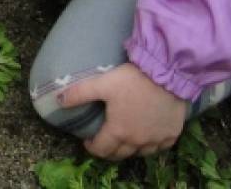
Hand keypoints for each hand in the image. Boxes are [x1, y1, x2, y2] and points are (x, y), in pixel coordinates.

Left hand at [57, 63, 187, 159]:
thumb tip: (58, 100)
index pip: (101, 150)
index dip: (91, 147)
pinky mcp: (172, 135)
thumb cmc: (132, 80)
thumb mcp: (102, 83)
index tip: (88, 140)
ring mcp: (156, 140)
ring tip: (123, 138)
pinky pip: (159, 147)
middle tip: (103, 141)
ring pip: (140, 153)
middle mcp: (137, 141)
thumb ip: (79, 93)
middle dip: (108, 150)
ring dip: (129, 149)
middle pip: (120, 155)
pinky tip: (147, 136)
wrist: (167, 75)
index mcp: (118, 131)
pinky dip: (151, 145)